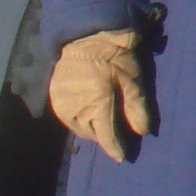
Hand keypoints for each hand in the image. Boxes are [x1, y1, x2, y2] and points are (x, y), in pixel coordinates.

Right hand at [50, 28, 155, 161]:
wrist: (88, 38)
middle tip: (115, 135)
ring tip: (102, 126)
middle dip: (104, 136)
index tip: (122, 157)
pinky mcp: (53, 97)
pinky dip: (78, 120)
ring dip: (90, 130)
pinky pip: (67, 118)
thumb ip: (137, 109)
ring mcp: (62, 103)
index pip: (106, 135)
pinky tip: (88, 116)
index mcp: (98, 103)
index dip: (115, 148)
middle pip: (91, 133)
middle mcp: (76, 107)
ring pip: (77, 128)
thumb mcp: (134, 82)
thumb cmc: (116, 58)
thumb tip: (142, 132)